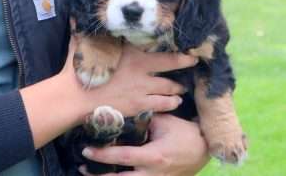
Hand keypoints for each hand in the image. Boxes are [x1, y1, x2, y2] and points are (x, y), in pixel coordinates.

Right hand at [60, 38, 198, 121]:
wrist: (76, 97)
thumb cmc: (80, 69)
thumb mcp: (84, 45)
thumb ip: (84, 30)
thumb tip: (75, 15)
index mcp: (132, 51)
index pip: (157, 44)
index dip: (173, 43)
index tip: (185, 43)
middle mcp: (142, 68)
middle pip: (171, 63)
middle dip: (185, 62)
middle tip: (194, 61)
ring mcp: (143, 87)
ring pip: (169, 86)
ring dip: (179, 86)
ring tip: (183, 88)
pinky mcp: (140, 104)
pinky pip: (162, 104)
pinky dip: (171, 102)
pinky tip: (176, 102)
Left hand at [80, 114, 209, 175]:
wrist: (203, 147)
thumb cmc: (183, 132)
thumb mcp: (164, 121)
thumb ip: (144, 119)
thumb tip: (125, 116)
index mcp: (153, 156)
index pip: (122, 157)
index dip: (103, 155)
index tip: (87, 150)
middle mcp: (152, 174)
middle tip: (83, 167)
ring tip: (92, 174)